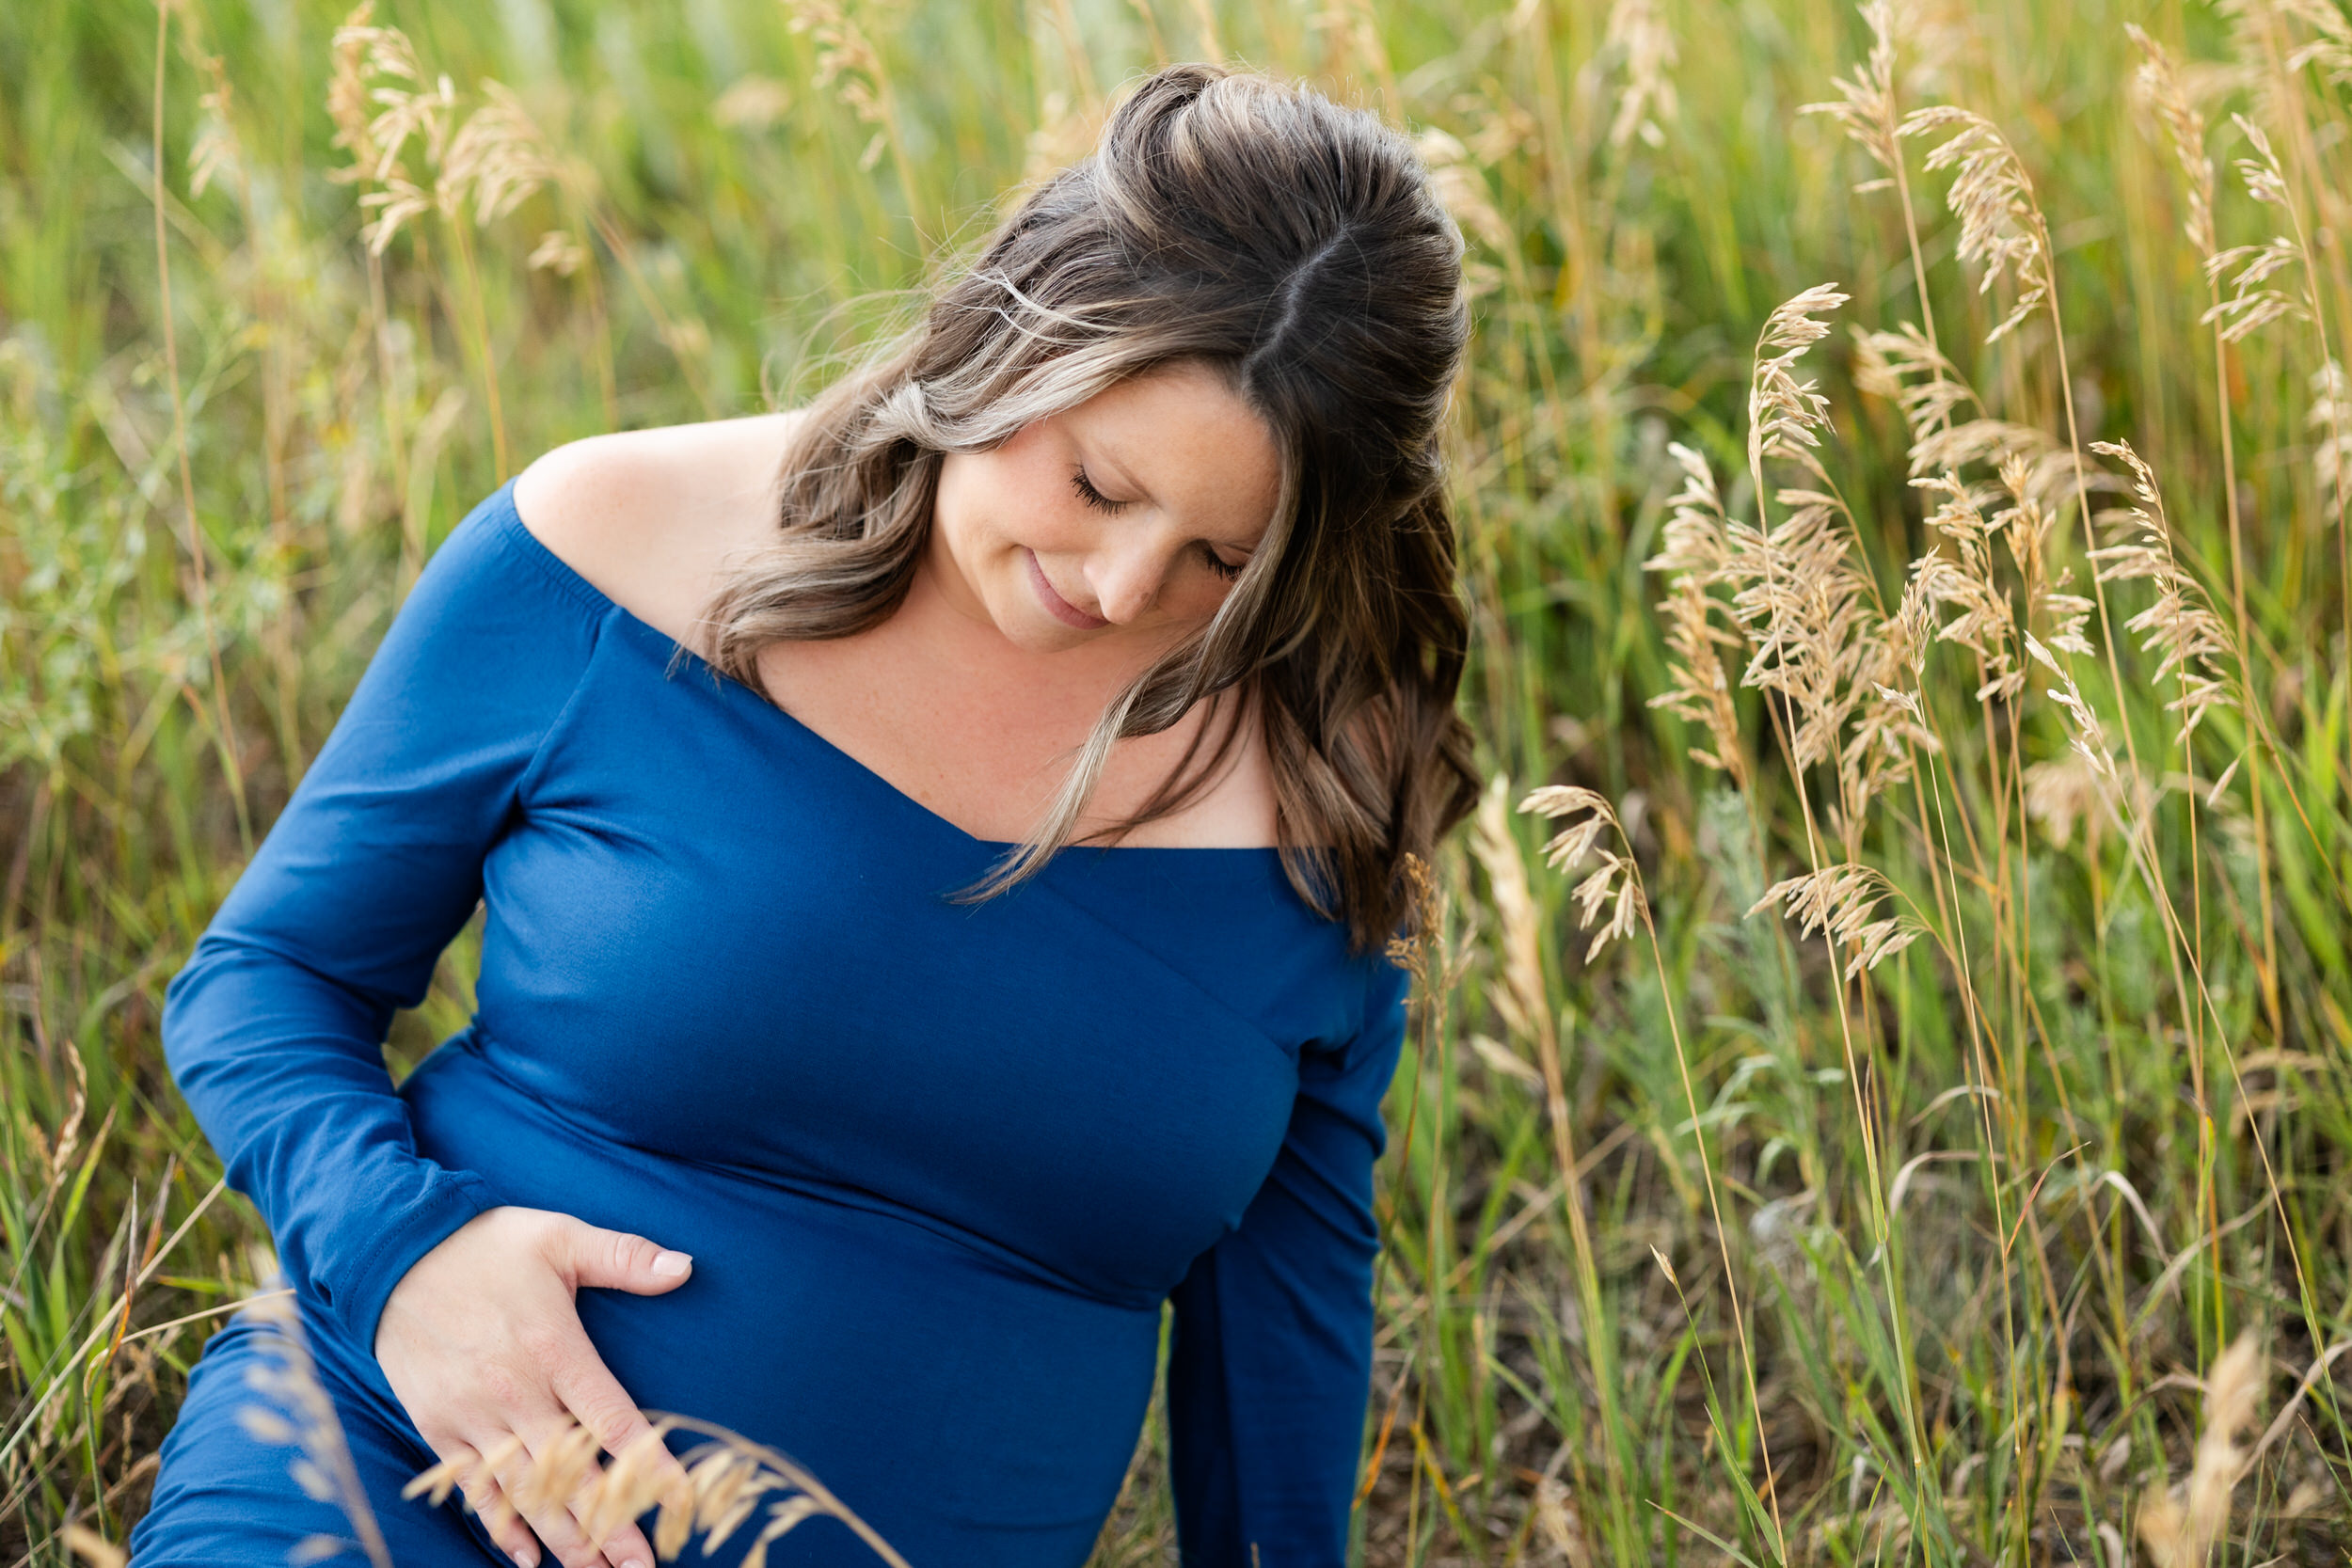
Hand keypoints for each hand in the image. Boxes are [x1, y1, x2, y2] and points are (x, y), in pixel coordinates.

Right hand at [374, 1206, 694, 1567]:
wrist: (392, 1253)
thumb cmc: (486, 1245)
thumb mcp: (559, 1237)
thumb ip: (625, 1256)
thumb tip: (686, 1268)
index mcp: (554, 1349)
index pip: (613, 1420)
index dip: (650, 1465)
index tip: (682, 1500)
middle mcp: (515, 1392)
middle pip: (572, 1474)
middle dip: (610, 1525)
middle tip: (642, 1566)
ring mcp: (472, 1415)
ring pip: (525, 1491)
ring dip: (563, 1538)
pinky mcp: (438, 1425)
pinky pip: (473, 1487)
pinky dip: (500, 1523)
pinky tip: (525, 1555)